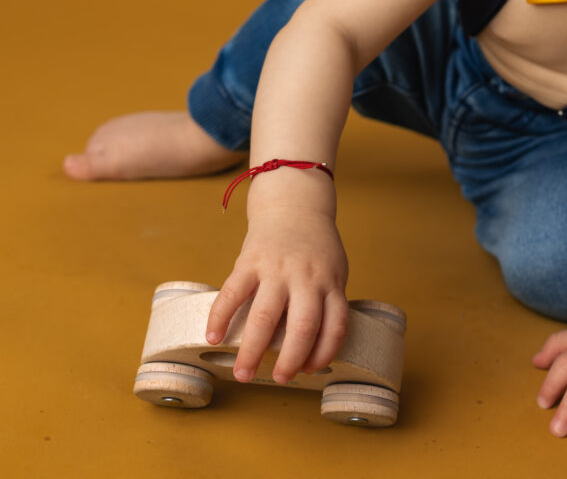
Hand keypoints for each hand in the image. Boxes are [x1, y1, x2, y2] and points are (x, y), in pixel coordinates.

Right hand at [206, 207, 348, 384]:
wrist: (294, 204)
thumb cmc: (315, 246)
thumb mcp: (334, 270)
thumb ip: (327, 302)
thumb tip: (314, 349)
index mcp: (330, 282)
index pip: (335, 324)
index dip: (325, 352)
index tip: (310, 370)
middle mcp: (306, 277)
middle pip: (303, 326)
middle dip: (290, 359)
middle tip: (279, 379)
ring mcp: (277, 268)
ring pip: (265, 315)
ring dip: (252, 349)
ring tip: (242, 373)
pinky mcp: (250, 260)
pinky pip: (233, 292)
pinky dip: (220, 317)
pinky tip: (213, 338)